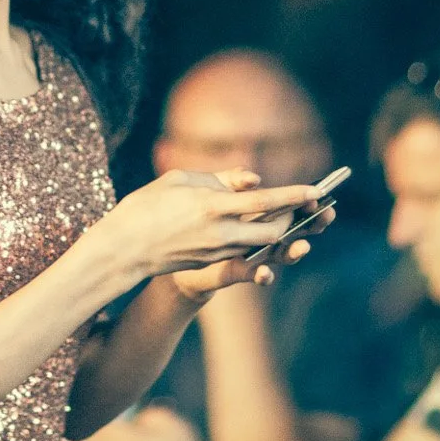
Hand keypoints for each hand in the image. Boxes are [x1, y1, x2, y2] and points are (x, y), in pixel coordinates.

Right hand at [86, 169, 323, 294]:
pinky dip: (254, 239)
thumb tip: (254, 180)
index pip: (265, 200)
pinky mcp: (211, 262)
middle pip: (273, 230)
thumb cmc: (146, 206)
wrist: (122, 248)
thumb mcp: (181, 179)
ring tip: (284, 216)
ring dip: (275, 231)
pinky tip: (254, 227)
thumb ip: (221, 177)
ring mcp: (216, 251)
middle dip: (292, 219)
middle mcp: (220, 232)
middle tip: (299, 205)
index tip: (317, 190)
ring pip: (261, 244)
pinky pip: (243, 250)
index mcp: (212, 206)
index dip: (294, 195)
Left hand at [169, 199, 335, 300]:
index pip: (289, 206)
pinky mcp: (236, 272)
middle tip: (327, 216)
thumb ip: (232, 185)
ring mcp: (252, 254)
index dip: (304, 201)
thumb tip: (253, 177)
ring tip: (302, 247)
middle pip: (295, 230)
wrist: (170, 246)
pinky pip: (254, 276)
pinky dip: (262, 276)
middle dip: (312, 224)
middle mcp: (261, 235)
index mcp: (259, 214)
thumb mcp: (212, 196)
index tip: (319, 193)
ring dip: (294, 252)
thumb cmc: (194, 216)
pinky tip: (265, 274)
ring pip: (281, 255)